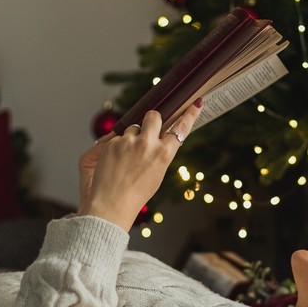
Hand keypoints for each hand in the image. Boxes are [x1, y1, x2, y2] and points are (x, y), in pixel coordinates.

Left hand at [79, 100, 202, 230]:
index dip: (189, 115)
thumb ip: (160, 154)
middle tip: (147, 131)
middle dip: (151, 120)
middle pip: (153, 116)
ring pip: (133, 127)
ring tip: (127, 158)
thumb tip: (157, 138)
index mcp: (164, 154)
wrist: (111, 204)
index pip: (180, 129)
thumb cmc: (135, 193)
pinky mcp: (112, 143)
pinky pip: (117, 137)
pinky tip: (115, 162)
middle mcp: (148, 145)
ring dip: (132, 137)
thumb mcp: (157, 174)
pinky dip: (117, 146)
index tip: (196, 103)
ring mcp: (129, 142)